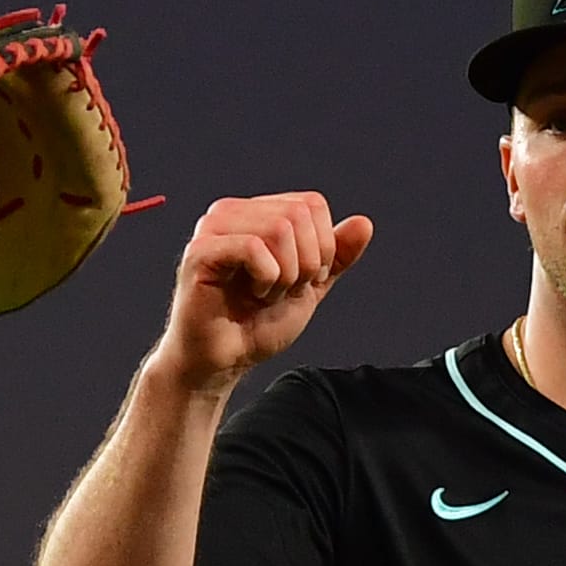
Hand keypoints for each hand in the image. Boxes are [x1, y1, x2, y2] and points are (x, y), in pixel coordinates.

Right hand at [159, 192, 370, 386]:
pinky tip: (251, 296)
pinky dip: (266, 280)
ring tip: (264, 296)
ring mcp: (213, 228)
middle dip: (305, 263)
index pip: (311, 204)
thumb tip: (364, 223)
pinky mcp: (200, 251)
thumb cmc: (256, 323)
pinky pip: (254, 248)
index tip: (300, 281)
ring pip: (279, 229)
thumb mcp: (309, 287)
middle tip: (282, 291)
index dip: (321, 247)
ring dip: (285, 275)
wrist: (222, 361)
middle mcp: (232, 211)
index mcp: (256, 213)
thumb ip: (336, 256)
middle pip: (298, 214)